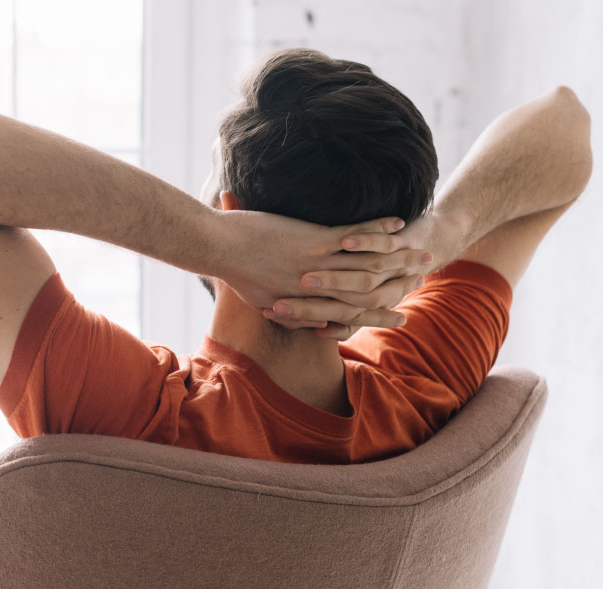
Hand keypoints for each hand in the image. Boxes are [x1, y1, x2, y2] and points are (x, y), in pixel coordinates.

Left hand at [213, 210, 434, 330]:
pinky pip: (356, 237)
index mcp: (303, 305)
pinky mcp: (315, 242)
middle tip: (422, 281)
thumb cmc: (230, 268)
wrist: (217, 247)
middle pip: (367, 293)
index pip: (348, 314)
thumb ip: (280, 307)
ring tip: (421, 250)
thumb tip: (285, 311)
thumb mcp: (257, 298)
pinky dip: (379, 230)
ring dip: (398, 256)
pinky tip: (399, 223)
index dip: (375, 314)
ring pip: (368, 265)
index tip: (396, 314)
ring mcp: (318, 267)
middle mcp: (316, 291)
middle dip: (398, 287)